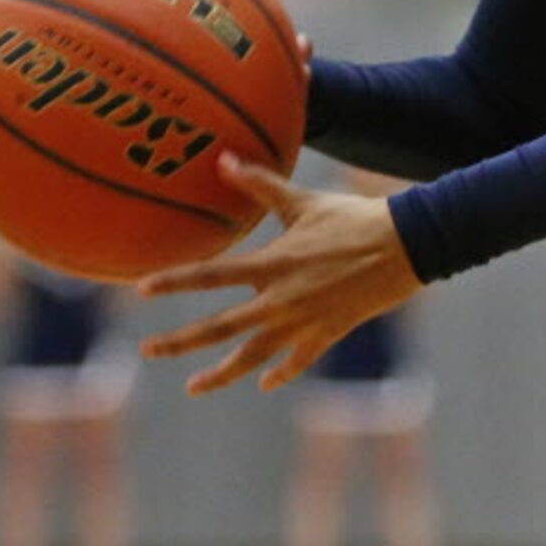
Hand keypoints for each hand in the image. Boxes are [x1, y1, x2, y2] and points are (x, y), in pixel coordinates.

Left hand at [138, 154, 419, 393]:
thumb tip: (223, 159)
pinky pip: (298, 361)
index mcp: (272, 265)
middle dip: (180, 341)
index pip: (211, 276)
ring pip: (253, 355)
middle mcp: (281, 299)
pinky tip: (264, 383)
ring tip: (194, 386)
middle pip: (220, 327)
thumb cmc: (353, 219)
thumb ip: (260, 185)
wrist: (406, 247)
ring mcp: (303, 321)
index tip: (140, 290)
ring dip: (220, 373)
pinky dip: (280, 373)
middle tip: (147, 350)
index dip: (173, 282)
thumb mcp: (304, 201)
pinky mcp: (328, 333)